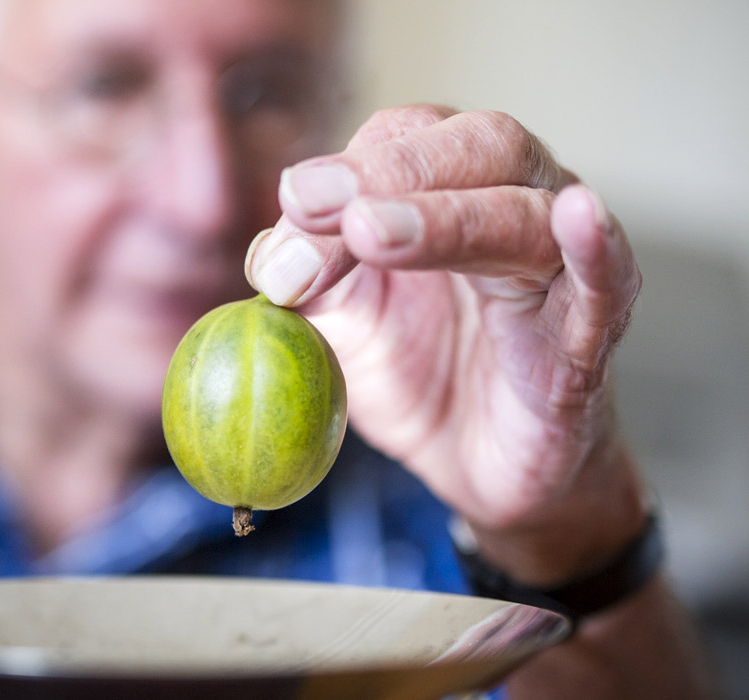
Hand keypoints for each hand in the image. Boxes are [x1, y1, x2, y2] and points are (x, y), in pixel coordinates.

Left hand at [246, 105, 647, 582]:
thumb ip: (310, 280)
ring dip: (446, 217)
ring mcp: (559, 268)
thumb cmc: (415, 372)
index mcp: (448, 188)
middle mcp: (516, 203)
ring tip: (371, 231)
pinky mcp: (588, 339)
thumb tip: (272, 257)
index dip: (348, 168)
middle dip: (392, 171)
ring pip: (523, 215)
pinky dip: (593, 252)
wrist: (475, 463)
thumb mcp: (341, 323)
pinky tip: (577, 217)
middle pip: (476, 148)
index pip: (404, 141)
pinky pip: (605, 288)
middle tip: (319, 203)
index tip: (293, 203)